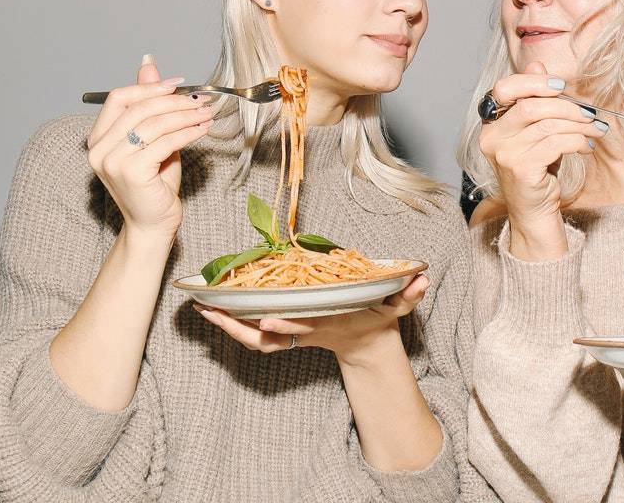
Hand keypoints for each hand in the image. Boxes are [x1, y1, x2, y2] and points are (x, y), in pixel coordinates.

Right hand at [86, 55, 214, 237]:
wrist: (153, 224)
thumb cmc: (154, 184)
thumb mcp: (152, 138)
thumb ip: (149, 106)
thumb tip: (149, 65)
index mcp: (98, 138)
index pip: (118, 98)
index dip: (150, 87)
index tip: (179, 84)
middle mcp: (99, 148)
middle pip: (138, 108)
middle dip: (174, 101)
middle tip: (200, 99)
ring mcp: (112, 161)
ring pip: (154, 124)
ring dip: (185, 115)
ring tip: (206, 113)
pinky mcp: (131, 172)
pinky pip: (164, 142)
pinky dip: (188, 133)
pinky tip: (203, 129)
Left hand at [194, 274, 429, 365]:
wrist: (366, 343)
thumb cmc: (378, 319)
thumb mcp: (397, 307)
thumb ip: (409, 295)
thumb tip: (422, 280)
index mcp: (328, 323)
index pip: (304, 326)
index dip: (284, 324)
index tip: (263, 319)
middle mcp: (305, 330)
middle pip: (267, 335)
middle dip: (238, 327)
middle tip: (210, 312)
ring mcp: (293, 333)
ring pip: (253, 338)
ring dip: (227, 325)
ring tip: (201, 308)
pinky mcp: (284, 331)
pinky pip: (252, 334)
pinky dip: (232, 323)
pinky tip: (212, 309)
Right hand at [479, 62, 606, 257]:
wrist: (534, 211)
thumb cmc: (536, 167)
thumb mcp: (535, 129)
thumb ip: (535, 98)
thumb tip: (538, 64)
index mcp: (491, 123)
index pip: (505, 88)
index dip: (534, 81)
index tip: (562, 85)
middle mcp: (492, 137)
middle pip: (531, 105)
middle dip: (567, 106)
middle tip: (590, 113)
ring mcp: (504, 154)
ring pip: (547, 124)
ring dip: (579, 125)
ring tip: (596, 130)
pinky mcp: (521, 169)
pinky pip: (556, 144)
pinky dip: (577, 142)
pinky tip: (587, 147)